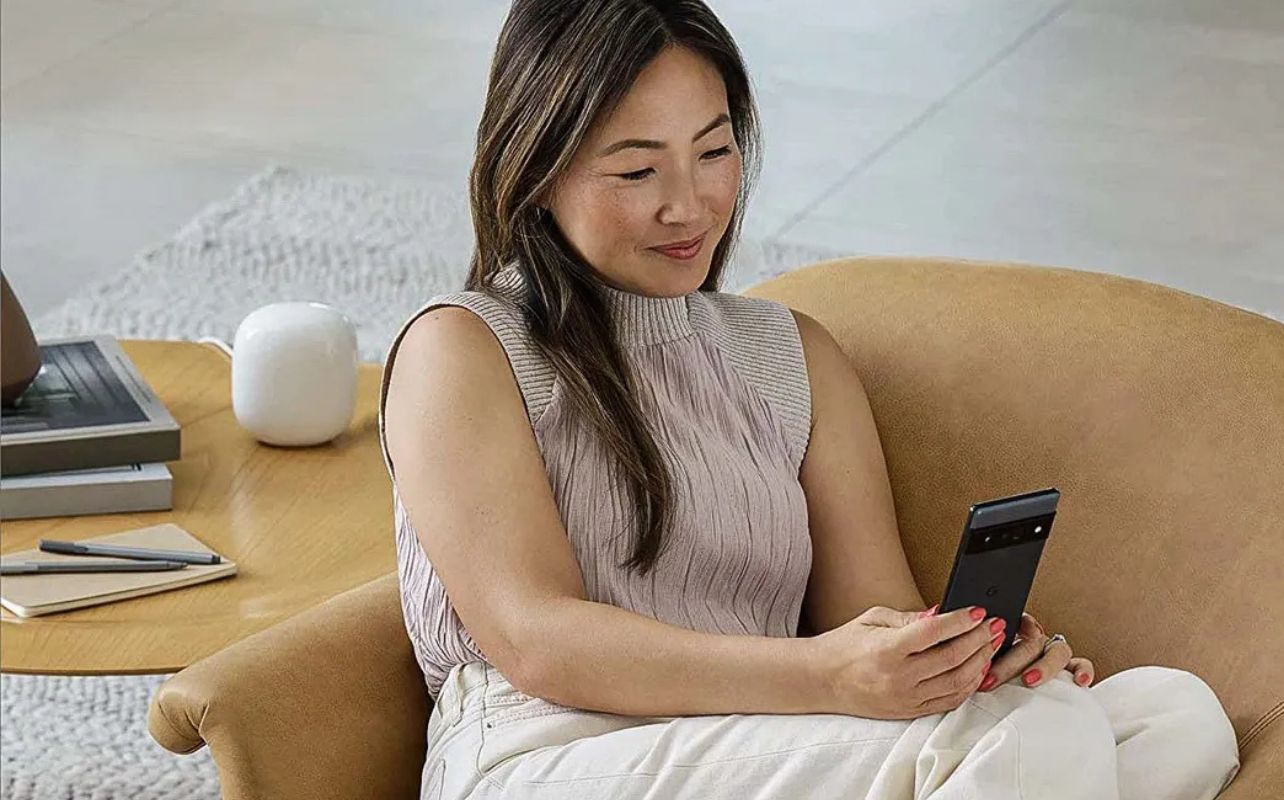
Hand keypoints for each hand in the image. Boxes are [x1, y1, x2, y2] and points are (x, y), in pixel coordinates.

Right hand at [809, 604, 1005, 719]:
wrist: (821, 680)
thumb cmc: (845, 645)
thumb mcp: (872, 619)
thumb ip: (909, 618)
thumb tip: (942, 614)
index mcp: (887, 649)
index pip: (935, 632)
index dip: (962, 620)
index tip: (979, 611)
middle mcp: (898, 677)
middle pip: (952, 657)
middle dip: (980, 639)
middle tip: (995, 626)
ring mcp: (905, 698)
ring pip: (957, 682)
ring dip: (980, 662)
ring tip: (990, 646)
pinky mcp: (909, 712)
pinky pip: (948, 701)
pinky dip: (968, 686)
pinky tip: (977, 670)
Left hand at [979, 612, 1094, 690]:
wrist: (1011, 693)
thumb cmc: (991, 671)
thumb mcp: (980, 656)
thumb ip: (976, 646)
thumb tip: (959, 632)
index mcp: (1012, 632)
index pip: (1015, 621)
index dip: (1009, 627)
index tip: (998, 632)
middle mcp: (1035, 640)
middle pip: (1030, 643)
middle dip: (1009, 663)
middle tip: (990, 680)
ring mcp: (1053, 653)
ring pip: (1056, 652)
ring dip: (1043, 666)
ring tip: (1029, 680)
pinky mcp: (1070, 670)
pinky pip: (1081, 665)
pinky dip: (1083, 671)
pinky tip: (1079, 681)